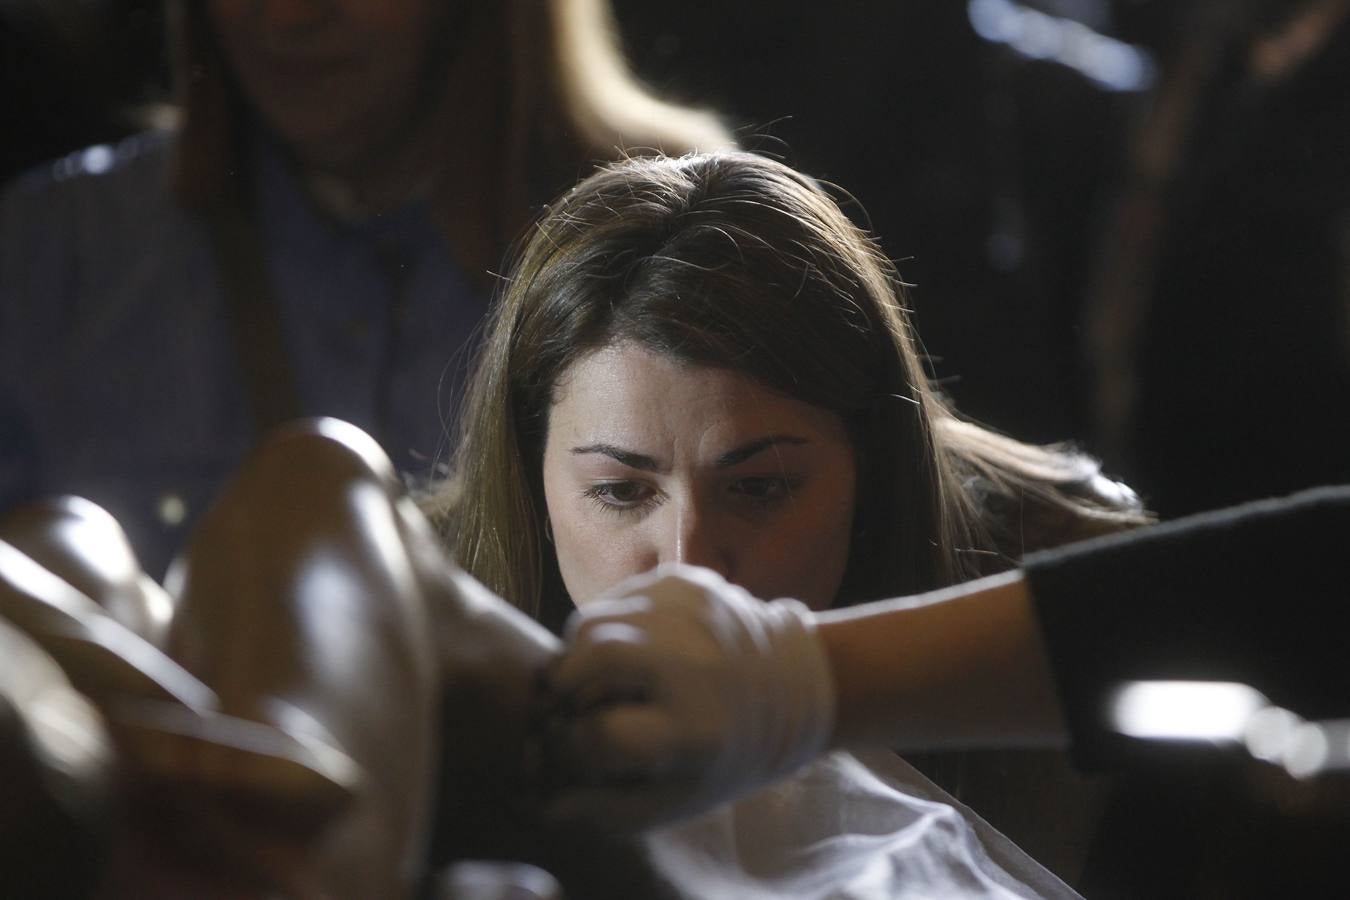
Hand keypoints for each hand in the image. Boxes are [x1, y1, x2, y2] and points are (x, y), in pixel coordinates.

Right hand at [545, 564, 834, 829]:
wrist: (795, 687)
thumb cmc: (725, 754)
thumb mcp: (676, 799)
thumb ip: (606, 807)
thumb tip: (542, 803)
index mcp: (696, 730)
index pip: (599, 733)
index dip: (577, 746)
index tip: (582, 749)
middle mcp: (697, 662)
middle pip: (593, 652)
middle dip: (565, 680)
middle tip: (568, 699)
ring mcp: (693, 612)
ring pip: (594, 618)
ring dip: (580, 650)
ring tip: (600, 675)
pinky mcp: (688, 581)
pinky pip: (618, 597)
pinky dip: (611, 624)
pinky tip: (633, 648)